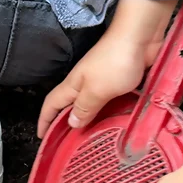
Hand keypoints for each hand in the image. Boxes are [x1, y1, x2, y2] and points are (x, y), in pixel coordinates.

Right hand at [37, 0, 175, 138]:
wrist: (142, 36)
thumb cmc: (115, 61)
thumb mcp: (96, 89)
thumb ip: (84, 107)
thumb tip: (71, 123)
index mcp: (74, 85)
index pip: (51, 104)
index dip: (44, 120)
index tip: (41, 137)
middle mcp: (86, 83)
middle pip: (71, 106)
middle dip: (66, 125)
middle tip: (69, 146)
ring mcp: (105, 81)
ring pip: (93, 105)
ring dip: (91, 121)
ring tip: (94, 141)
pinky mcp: (123, 81)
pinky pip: (112, 101)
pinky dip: (112, 113)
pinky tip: (119, 124)